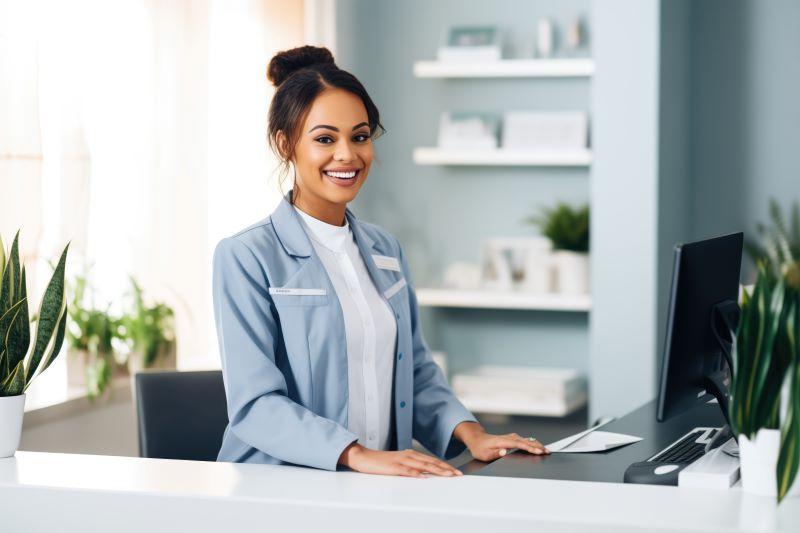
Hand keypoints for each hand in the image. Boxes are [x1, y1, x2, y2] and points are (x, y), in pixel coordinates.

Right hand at [338, 443, 462, 477]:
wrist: (364, 457)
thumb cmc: (381, 462)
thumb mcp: (399, 463)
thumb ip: (412, 467)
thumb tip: (426, 474)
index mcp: (411, 454)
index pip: (432, 460)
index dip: (445, 466)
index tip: (456, 472)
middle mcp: (408, 455)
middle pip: (431, 462)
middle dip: (446, 468)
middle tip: (458, 474)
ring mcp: (401, 461)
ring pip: (423, 465)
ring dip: (436, 470)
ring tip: (448, 475)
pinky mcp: (393, 467)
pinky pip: (407, 470)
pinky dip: (416, 473)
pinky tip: (424, 476)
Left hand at [454, 422, 549, 461]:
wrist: (477, 439)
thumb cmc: (480, 448)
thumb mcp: (484, 454)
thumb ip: (495, 454)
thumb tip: (504, 452)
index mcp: (502, 442)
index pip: (519, 444)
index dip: (529, 448)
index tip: (538, 451)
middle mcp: (508, 438)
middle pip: (526, 441)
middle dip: (537, 446)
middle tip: (547, 452)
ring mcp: (511, 437)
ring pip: (526, 440)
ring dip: (536, 444)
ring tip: (546, 450)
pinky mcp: (512, 438)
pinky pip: (524, 440)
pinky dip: (532, 443)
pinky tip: (538, 447)